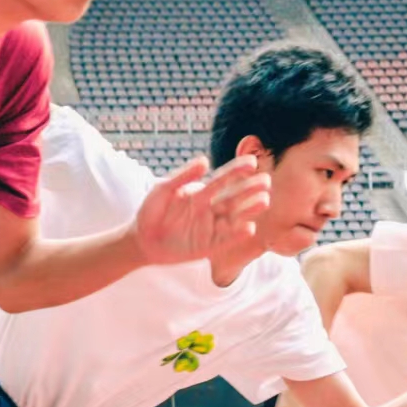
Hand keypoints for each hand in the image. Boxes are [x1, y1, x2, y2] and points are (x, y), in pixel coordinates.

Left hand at [131, 155, 269, 267]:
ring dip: (249, 210)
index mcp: (201, 193)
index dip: (236, 171)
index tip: (252, 162)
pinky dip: (237, 235)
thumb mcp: (163, 190)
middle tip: (266, 180)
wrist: (141, 241)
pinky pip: (226, 240)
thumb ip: (183, 176)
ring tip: (264, 200)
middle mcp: (210, 209)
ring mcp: (211, 228)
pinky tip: (249, 228)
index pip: (222, 180)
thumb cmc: (151, 212)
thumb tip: (205, 161)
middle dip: (249, 189)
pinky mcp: (209, 246)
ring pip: (235, 217)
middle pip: (234, 197)